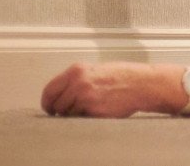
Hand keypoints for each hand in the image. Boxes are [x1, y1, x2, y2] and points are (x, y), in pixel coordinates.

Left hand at [41, 62, 173, 117]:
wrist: (142, 84)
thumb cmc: (122, 76)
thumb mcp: (96, 69)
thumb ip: (77, 78)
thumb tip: (61, 93)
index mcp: (77, 70)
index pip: (49, 90)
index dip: (47, 102)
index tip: (50, 108)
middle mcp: (78, 83)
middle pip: (56, 105)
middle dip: (60, 110)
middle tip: (67, 112)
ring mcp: (85, 97)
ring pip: (68, 113)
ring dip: (75, 114)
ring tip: (91, 106)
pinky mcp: (94, 111)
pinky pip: (81, 119)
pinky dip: (87, 117)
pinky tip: (99, 109)